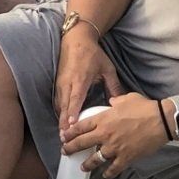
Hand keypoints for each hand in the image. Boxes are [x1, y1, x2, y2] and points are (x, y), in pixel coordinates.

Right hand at [55, 24, 124, 140]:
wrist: (75, 40)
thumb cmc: (93, 54)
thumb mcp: (107, 68)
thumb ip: (113, 85)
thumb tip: (120, 101)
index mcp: (80, 80)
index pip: (75, 99)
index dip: (73, 113)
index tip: (72, 126)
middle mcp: (68, 84)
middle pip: (64, 107)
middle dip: (64, 123)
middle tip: (65, 139)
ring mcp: (61, 84)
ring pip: (59, 105)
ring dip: (60, 120)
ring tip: (63, 135)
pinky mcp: (58, 83)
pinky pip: (58, 101)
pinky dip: (60, 112)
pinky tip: (62, 122)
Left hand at [62, 92, 168, 178]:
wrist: (161, 120)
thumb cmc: (145, 108)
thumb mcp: (126, 99)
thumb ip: (116, 100)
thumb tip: (112, 100)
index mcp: (103, 119)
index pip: (80, 126)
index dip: (70, 132)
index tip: (65, 136)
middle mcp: (105, 134)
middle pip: (82, 143)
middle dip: (71, 148)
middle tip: (65, 152)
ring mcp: (115, 147)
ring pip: (95, 159)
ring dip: (88, 164)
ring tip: (83, 167)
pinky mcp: (126, 157)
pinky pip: (114, 168)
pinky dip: (109, 173)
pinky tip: (106, 175)